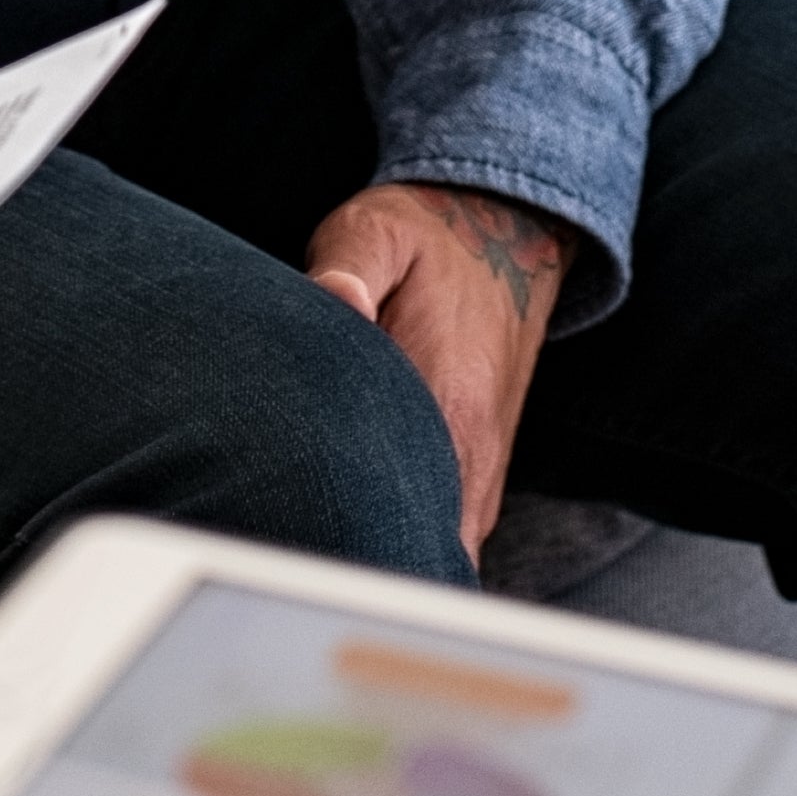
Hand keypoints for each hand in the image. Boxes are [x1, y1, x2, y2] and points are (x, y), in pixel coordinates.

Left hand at [304, 181, 572, 553]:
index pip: (399, 512)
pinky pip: (454, 534)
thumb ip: (348, 267)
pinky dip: (413, 545)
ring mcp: (483, 468)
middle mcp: (474, 452)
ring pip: (441, 552)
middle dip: (357, 565)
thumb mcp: (379, 231)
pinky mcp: (483, 468)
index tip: (292, 547)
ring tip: (320, 553)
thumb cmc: (429, 238)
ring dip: (388, 558)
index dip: (345, 543)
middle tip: (289, 558)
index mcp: (448, 403)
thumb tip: (332, 301)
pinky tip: (364, 535)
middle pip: (418, 552)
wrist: (507, 230)